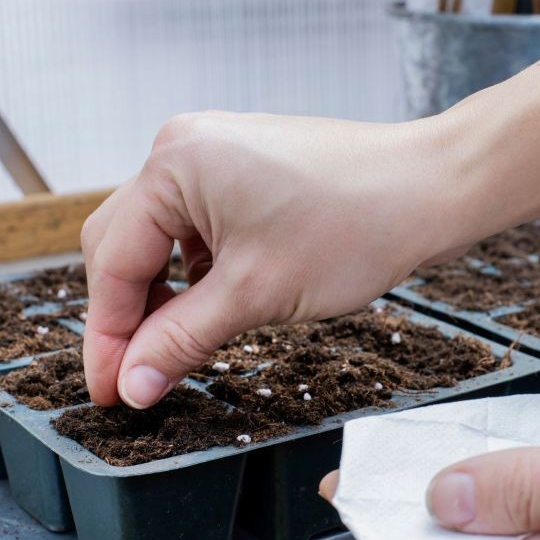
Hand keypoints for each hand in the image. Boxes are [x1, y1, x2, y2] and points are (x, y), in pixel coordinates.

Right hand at [81, 111, 477, 407]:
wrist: (431, 189)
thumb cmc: (356, 226)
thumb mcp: (256, 294)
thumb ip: (181, 339)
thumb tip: (132, 385)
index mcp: (175, 164)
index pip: (114, 262)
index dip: (108, 336)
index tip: (111, 392)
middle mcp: (187, 148)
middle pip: (126, 243)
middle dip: (129, 313)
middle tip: (136, 376)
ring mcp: (219, 154)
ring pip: (163, 237)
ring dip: (164, 293)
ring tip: (178, 343)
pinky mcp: (247, 170)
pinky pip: (199, 225)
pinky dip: (197, 270)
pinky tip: (213, 303)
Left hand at [320, 392, 539, 539]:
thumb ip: (534, 490)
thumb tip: (446, 498)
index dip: (402, 530)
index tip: (350, 496)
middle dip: (428, 517)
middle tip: (376, 477)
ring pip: (517, 533)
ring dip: (471, 501)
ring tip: (419, 471)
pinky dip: (517, 492)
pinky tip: (494, 473)